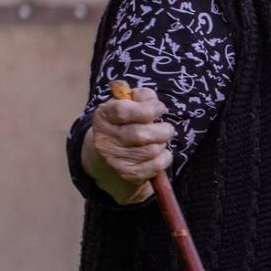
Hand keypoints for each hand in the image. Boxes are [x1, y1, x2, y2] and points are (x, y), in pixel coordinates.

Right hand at [82, 85, 174, 203]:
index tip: (160, 108)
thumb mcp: (129, 102)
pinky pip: (155, 166)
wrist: (111, 150)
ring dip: (162, 143)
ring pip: (151, 150)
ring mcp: (114, 159)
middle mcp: (104, 139)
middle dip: (162, 130)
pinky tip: (161, 153)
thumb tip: (152, 102)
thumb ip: (142, 96)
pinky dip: (165, 158)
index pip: (123, 112)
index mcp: (103, 116)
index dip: (147, 109)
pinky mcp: (127, 174)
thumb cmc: (126, 121)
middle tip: (166, 128)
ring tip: (159, 140)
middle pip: (140, 135)